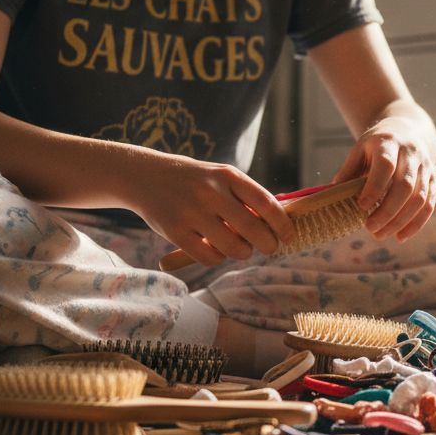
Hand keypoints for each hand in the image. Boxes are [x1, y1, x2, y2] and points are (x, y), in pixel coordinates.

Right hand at [129, 154, 295, 265]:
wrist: (145, 176)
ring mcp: (192, 212)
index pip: (266, 203)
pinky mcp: (175, 231)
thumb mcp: (220, 177)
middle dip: (268, 244)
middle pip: (253, 228)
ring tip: (241, 249)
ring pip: (233, 247)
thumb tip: (278, 224)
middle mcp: (211, 192)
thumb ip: (245, 197)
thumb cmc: (194, 181)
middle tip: (269, 248)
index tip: (289, 236)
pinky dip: (218, 259)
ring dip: (243, 253)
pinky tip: (216, 251)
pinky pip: (209, 257)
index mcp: (228, 176)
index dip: (282, 224)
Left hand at [334, 117, 435, 241]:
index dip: (374, 188)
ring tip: (381, 235)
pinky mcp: (433, 179)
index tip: (361, 207)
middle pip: (404, 186)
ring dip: (400, 221)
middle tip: (370, 228)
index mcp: (389, 142)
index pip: (385, 166)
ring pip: (419, 198)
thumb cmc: (376, 145)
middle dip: (387, 211)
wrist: (406, 130)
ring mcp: (425, 166)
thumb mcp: (359, 150)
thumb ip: (348, 171)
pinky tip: (400, 236)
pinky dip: (415, 223)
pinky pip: (429, 205)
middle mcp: (411, 153)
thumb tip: (332, 196)